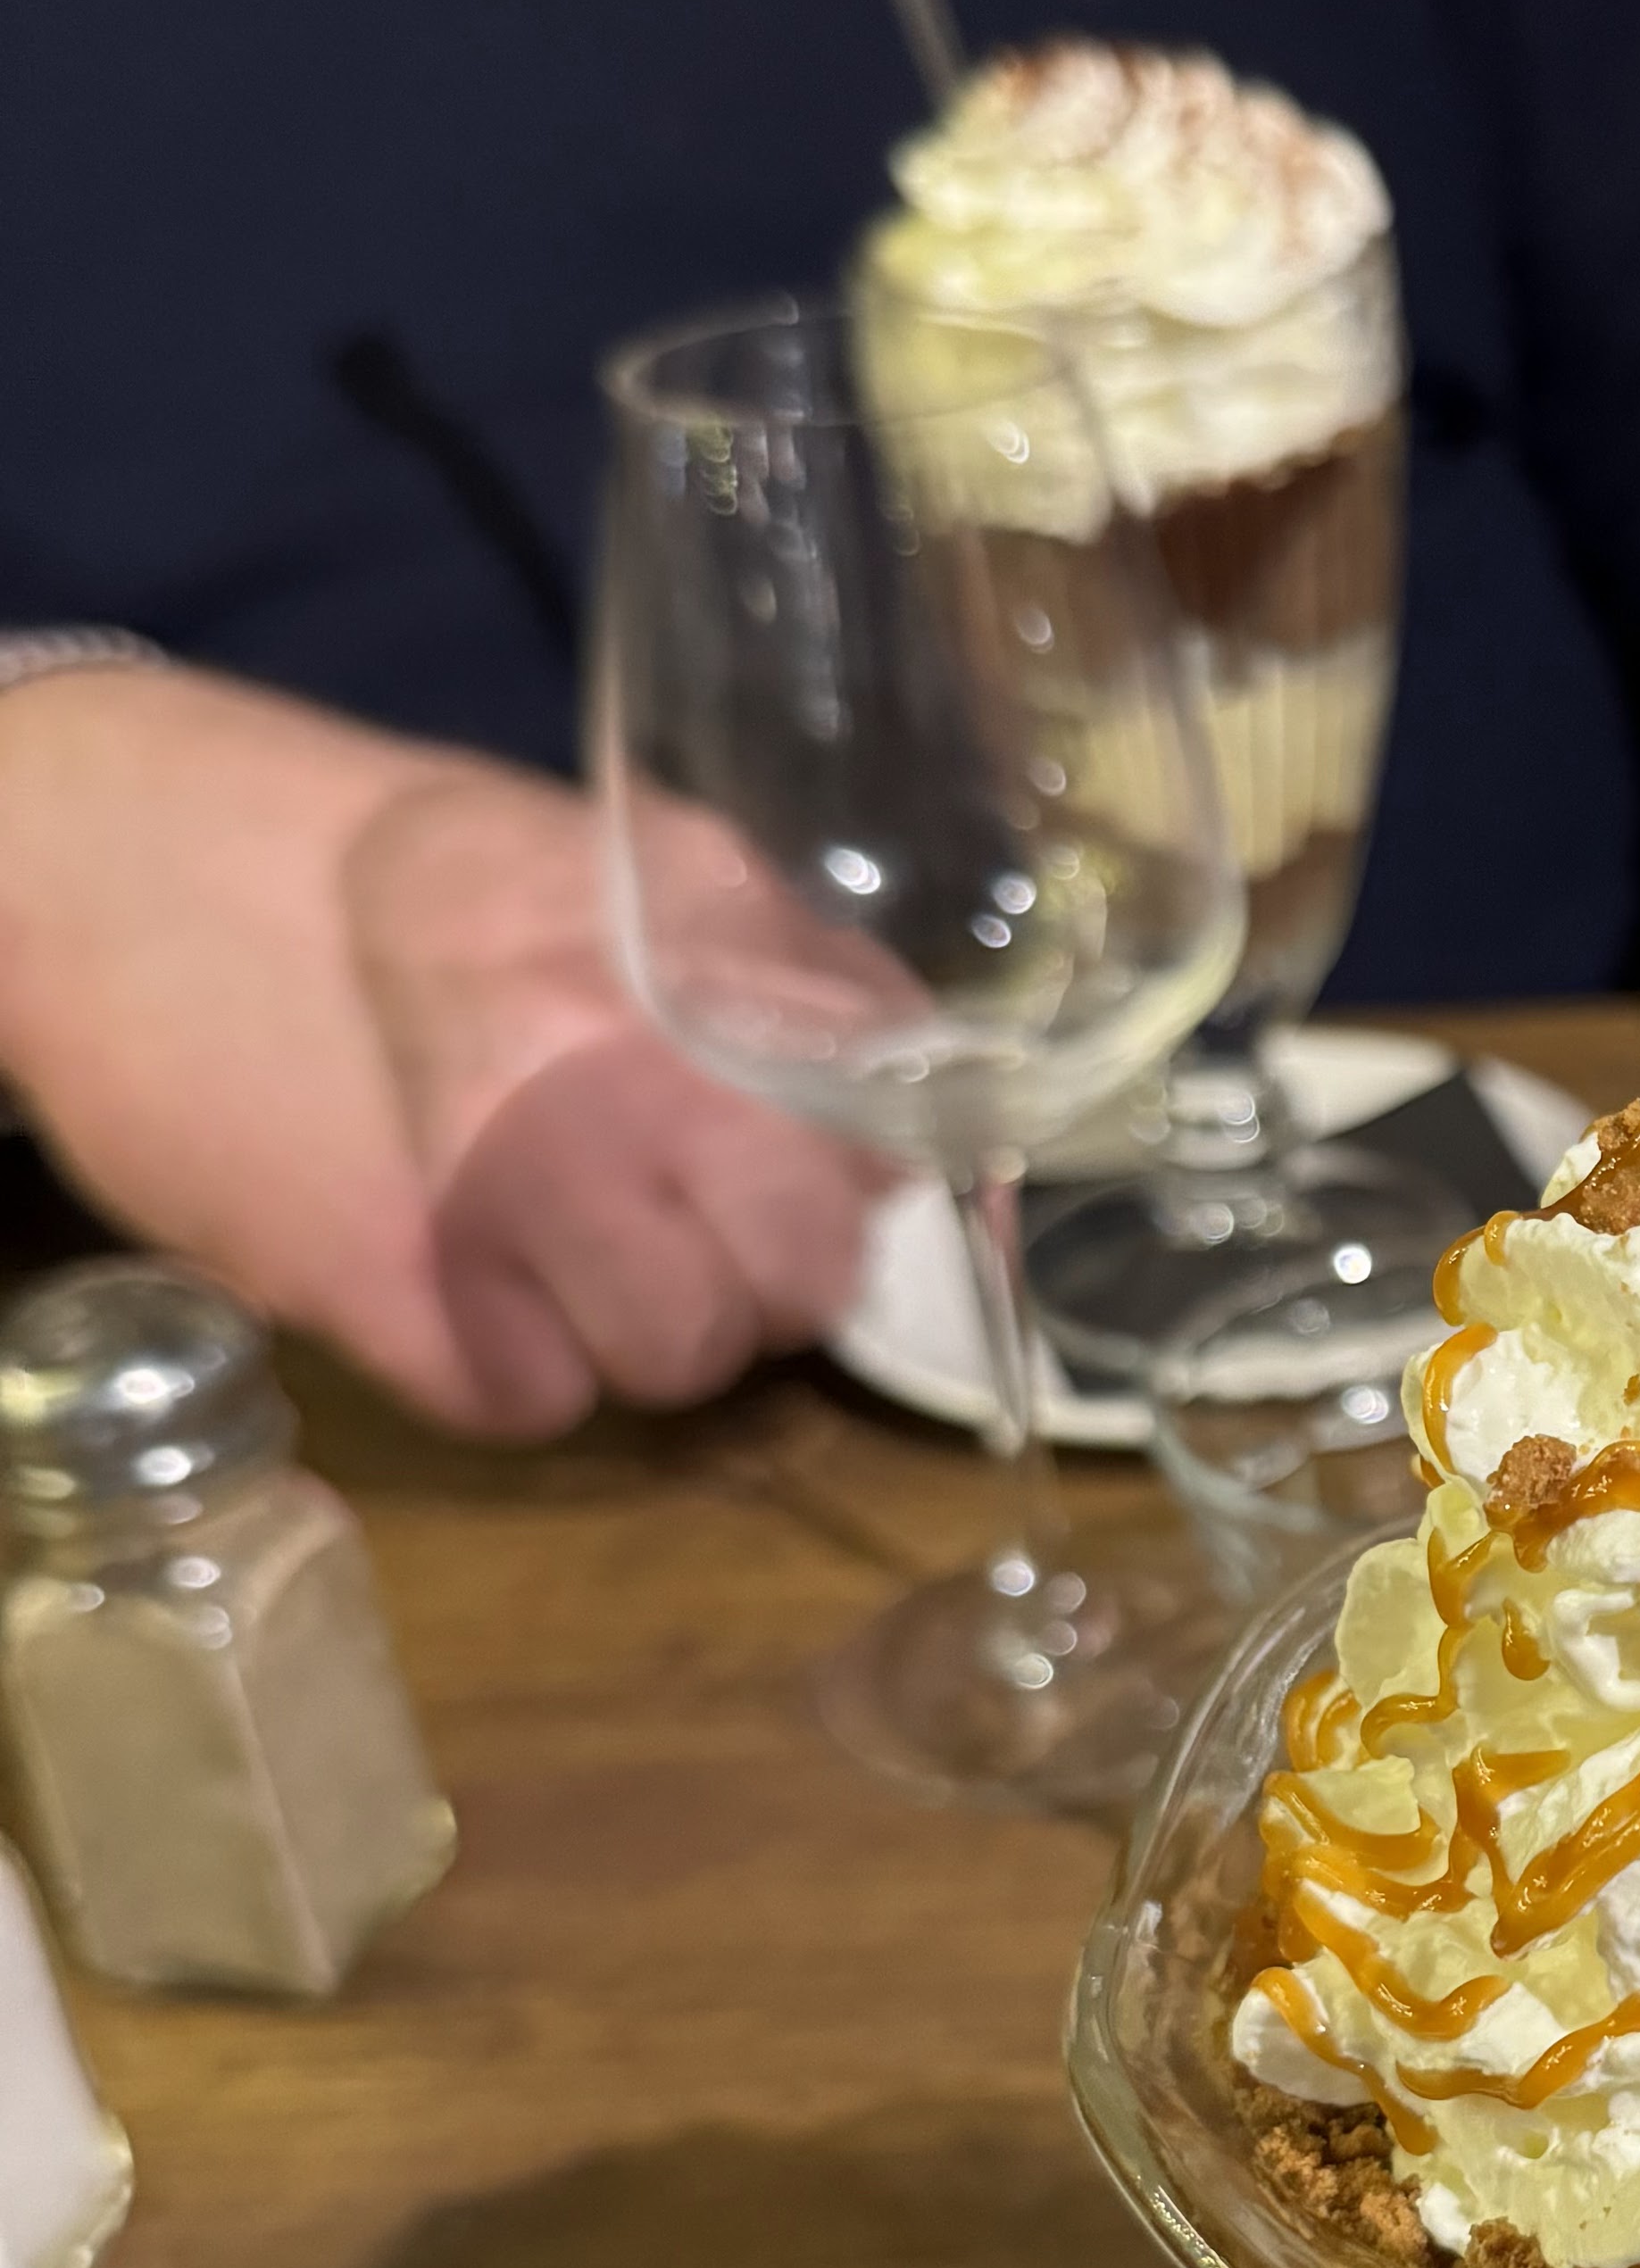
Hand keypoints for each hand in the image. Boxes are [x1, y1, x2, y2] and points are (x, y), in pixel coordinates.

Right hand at [0, 667, 873, 1440]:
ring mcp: (517, 1180)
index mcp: (704, 948)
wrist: (121, 866)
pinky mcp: (394, 1282)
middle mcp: (637, 1066)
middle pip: (809, 1274)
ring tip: (554, 1268)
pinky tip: (451, 1288)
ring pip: (681, 1359)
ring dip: (631, 1342)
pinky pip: (529, 1403)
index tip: (800, 1192)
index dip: (853, 1187)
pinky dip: (501, 1370)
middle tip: (679, 1247)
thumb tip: (890, 1091)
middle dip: (762, 1285)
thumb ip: (757, 970)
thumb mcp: (605, 864)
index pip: (890, 1132)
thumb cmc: (369, 866)